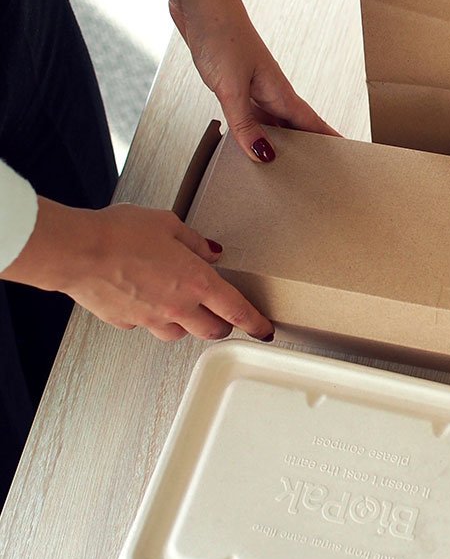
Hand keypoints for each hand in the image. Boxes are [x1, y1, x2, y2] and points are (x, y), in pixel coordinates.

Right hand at [2, 199, 273, 342]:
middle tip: (223, 315)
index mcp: (197, 282)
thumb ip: (195, 242)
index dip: (256, 323)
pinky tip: (146, 298)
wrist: (76, 251)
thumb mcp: (168, 224)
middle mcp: (177, 307)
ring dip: (188, 324)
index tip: (264, 329)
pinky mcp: (126, 323)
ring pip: (180, 333)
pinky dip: (153, 317)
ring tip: (182, 304)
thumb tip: (210, 251)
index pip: (237, 311)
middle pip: (212, 330)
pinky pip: (148, 326)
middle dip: (222, 325)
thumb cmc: (120, 234)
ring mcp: (150, 319)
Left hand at [170, 0, 338, 161]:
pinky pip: (248, 110)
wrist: (200, 0)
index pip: (311, 122)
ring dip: (277, 137)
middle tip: (317, 164)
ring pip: (270, 118)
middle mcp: (269, 88)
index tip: (345, 151)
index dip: (328, 137)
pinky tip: (245, 132)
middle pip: (294, 123)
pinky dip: (251, 126)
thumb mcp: (232, 88)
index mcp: (278, 90)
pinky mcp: (231, 78)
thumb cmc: (221, 33)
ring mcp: (250, 82)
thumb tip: (263, 155)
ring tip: (282, 158)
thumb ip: (246, 124)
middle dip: (307, 143)